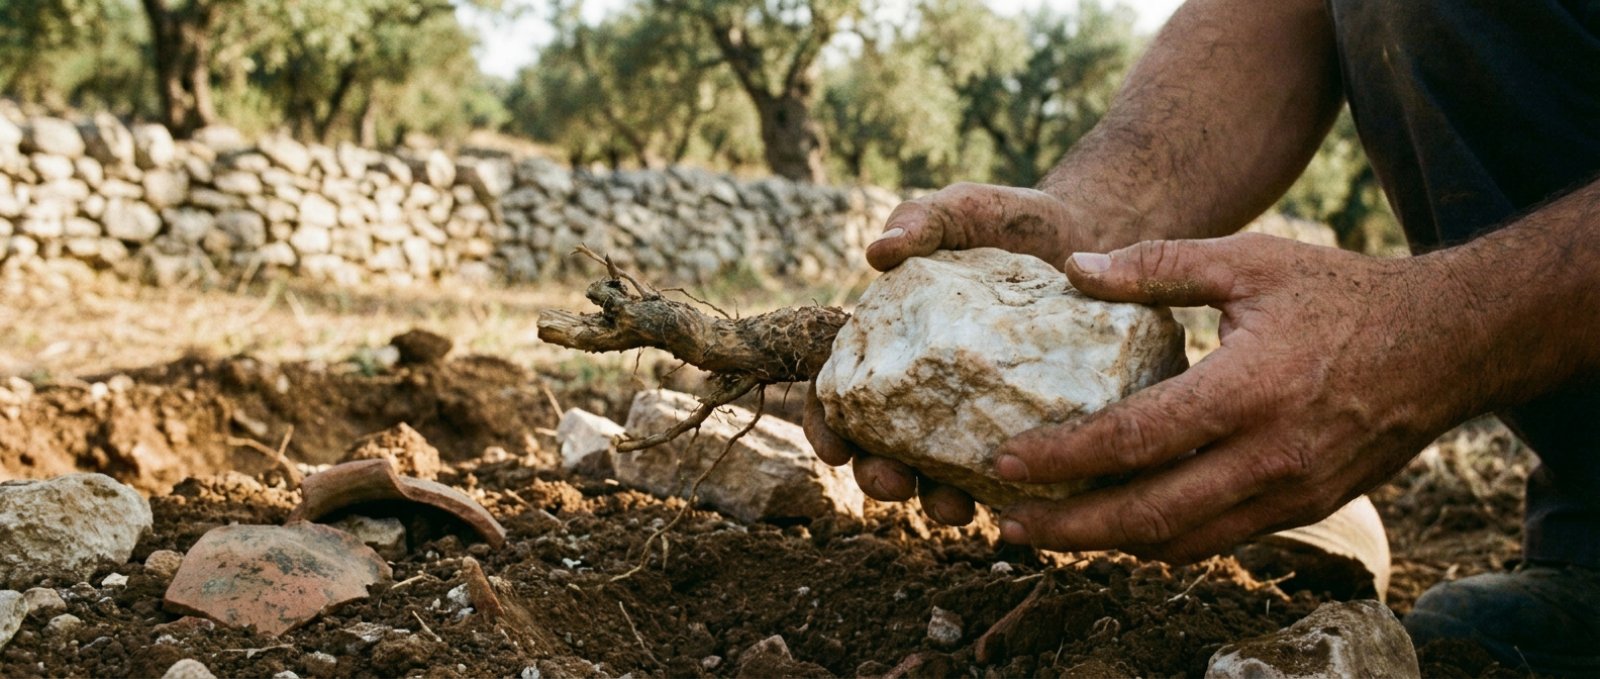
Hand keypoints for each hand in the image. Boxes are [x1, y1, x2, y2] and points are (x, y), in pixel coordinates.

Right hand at [806, 182, 1094, 524]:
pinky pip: (1015, 472)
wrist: (1092, 233)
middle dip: (879, 479)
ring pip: (944, 478)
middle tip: (893, 484)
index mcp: (891, 348)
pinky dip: (1010, 494)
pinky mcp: (1032, 426)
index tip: (834, 449)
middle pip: (882, 452)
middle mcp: (926, 392)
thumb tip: (878, 251)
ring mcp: (977, 416)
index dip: (825, 428)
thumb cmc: (1010, 222)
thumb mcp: (963, 210)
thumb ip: (921, 219)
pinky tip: (1019, 500)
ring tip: (954, 508)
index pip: (839, 396)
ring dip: (939, 503)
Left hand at [994, 233, 1486, 561]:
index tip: (1005, 463)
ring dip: (1111, 545)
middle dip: (1071, 528)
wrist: (1449, 343)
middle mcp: (1268, 457)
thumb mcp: (1251, 259)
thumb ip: (1160, 264)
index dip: (1061, 459)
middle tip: (1009, 527)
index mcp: (1247, 391)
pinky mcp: (1307, 509)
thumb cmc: (1343, 294)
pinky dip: (1165, 541)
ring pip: (1184, 543)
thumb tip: (1077, 268)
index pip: (1133, 440)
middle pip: (1148, 516)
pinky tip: (1125, 527)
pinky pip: (1221, 539)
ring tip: (1053, 533)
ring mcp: (1291, 493)